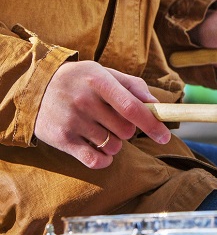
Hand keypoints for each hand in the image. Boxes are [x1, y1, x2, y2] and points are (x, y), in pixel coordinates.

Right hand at [34, 61, 171, 168]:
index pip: (133, 108)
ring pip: (113, 147)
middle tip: (115, 122)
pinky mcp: (61, 139)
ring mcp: (72, 121)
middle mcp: (85, 101)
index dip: (153, 125)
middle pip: (126, 131)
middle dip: (128, 131)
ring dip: (115, 143)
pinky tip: (101, 151)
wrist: (33, 87)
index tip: (165, 137)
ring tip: (101, 130)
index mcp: (99, 81)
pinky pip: (94, 161)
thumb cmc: (79, 80)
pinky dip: (104, 160)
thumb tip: (156, 104)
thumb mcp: (104, 73)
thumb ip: (133, 86)